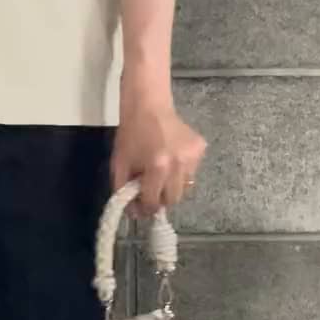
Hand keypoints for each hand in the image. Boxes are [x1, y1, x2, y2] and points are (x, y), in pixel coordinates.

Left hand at [112, 92, 205, 215]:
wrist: (148, 106)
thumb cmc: (131, 134)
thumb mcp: (119, 164)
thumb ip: (123, 190)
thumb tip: (134, 213)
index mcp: (157, 167)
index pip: (154, 202)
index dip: (145, 207)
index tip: (140, 205)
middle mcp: (179, 164)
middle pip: (173, 199)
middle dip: (161, 198)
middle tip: (151, 189)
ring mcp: (193, 156)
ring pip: (185, 187)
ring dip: (172, 185)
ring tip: (161, 170)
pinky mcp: (200, 149)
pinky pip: (192, 172)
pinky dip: (181, 171)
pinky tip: (172, 157)